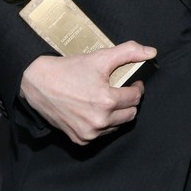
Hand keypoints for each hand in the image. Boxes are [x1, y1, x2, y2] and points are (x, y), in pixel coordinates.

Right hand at [19, 41, 156, 144]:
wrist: (38, 83)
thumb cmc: (70, 69)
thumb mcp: (100, 57)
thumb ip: (129, 52)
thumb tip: (152, 52)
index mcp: (106, 101)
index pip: (136, 98)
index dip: (137, 87)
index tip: (133, 82)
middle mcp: (99, 121)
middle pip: (130, 114)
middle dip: (129, 101)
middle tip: (122, 90)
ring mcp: (89, 133)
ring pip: (117, 125)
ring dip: (117, 114)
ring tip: (108, 100)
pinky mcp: (80, 139)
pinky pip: (101, 134)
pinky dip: (102, 124)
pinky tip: (95, 110)